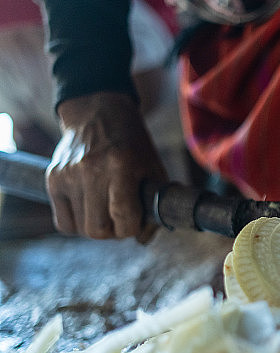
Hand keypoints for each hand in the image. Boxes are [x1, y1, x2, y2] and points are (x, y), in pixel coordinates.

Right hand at [47, 92, 166, 240]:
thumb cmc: (133, 144)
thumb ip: (155, 204)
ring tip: (106, 212)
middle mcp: (91, 171)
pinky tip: (89, 209)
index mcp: (121, 166)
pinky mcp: (53, 178)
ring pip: (79, 228)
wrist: (98, 113)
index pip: (124, 219)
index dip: (133, 229)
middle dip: (114, 232)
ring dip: (96, 228)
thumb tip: (143, 239)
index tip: (138, 220)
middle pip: (98, 230)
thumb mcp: (153, 168)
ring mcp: (68, 175)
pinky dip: (77, 222)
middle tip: (121, 219)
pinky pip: (63, 222)